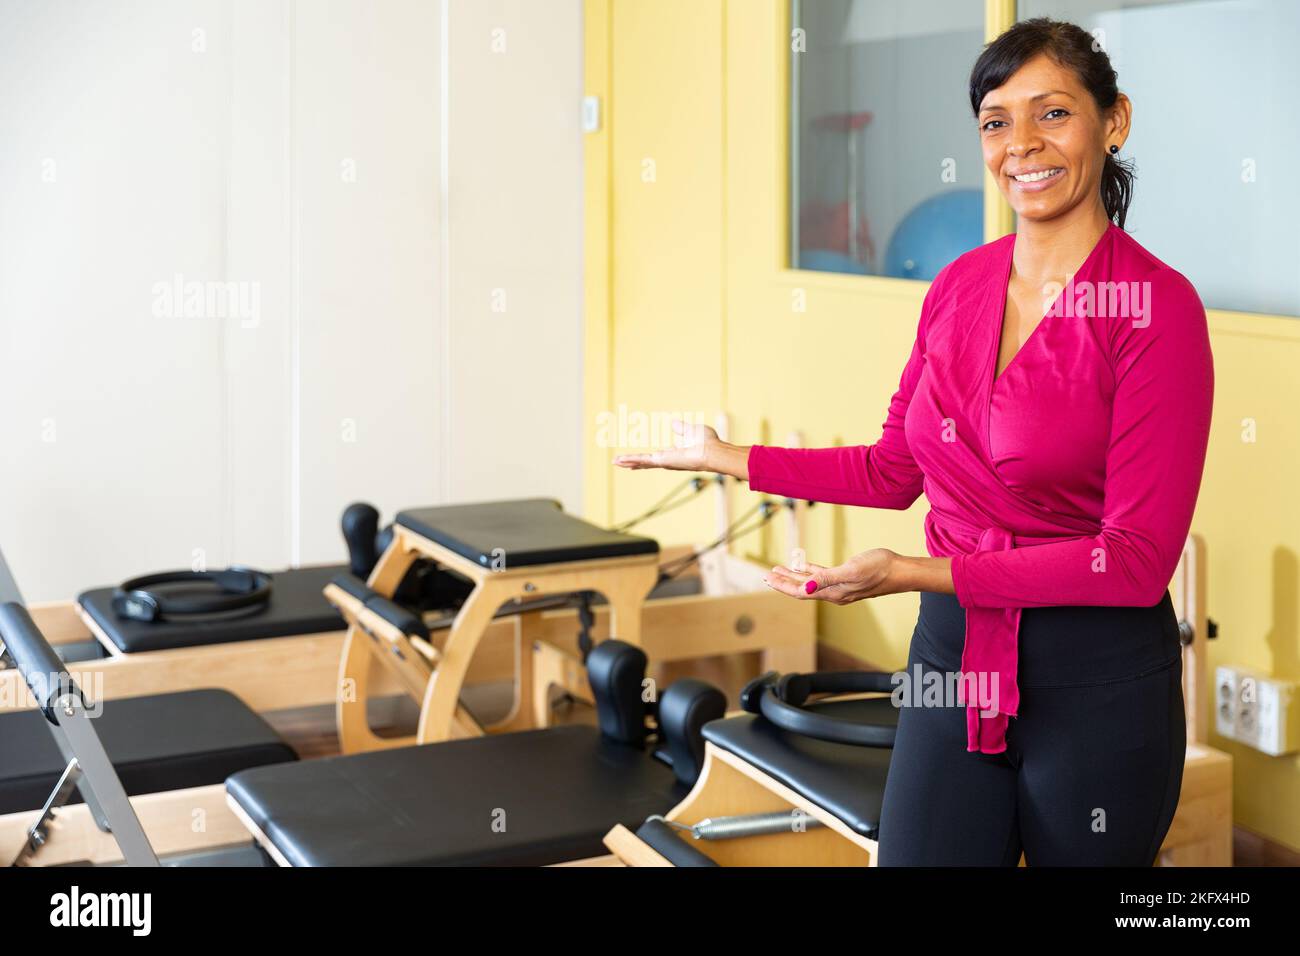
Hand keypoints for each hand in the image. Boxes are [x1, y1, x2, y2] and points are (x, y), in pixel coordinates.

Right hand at [613, 419, 719, 471]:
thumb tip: (674, 422)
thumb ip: (681, 428)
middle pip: (646, 462)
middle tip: (621, 463)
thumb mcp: (691, 430)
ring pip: (641, 462)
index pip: (657, 456)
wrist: (711, 450)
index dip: (648, 459)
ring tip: (615, 462)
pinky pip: (643, 460)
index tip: (642, 460)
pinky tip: (620, 461)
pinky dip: (631, 460)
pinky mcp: (661, 460)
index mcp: (675, 453)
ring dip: (628, 462)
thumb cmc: (707, 442)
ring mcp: (664, 461)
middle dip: (634, 463)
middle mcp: (668, 460)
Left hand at [763, 549, 897, 604]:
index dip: (783, 586)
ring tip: (780, 570)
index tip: (768, 578)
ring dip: (795, 576)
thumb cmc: (879, 569)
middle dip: (784, 582)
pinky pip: (823, 576)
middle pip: (803, 589)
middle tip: (768, 575)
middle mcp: (835, 593)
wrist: (901, 571)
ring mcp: (841, 587)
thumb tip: (806, 587)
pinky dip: (811, 571)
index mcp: (833, 592)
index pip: (801, 592)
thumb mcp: (851, 570)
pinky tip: (804, 566)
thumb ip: (827, 579)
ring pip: (812, 583)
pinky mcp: (847, 578)